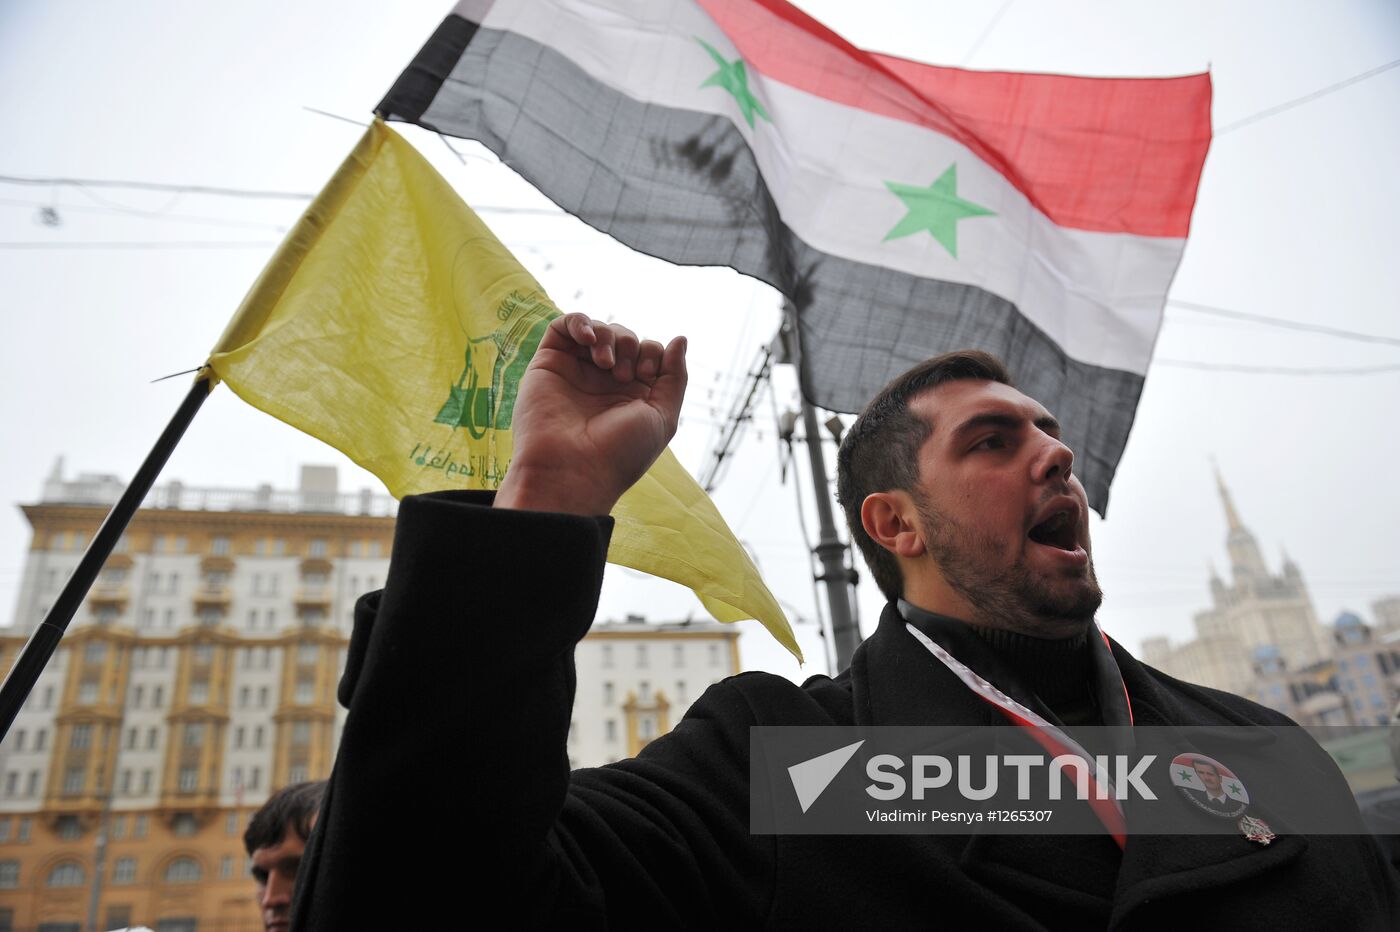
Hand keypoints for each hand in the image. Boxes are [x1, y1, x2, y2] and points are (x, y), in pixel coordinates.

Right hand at [495, 313, 687, 514]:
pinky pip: (563, 326)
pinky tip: (589, 339)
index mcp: (631, 395)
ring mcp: (575, 372)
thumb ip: (675, 377)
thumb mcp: (663, 417)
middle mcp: (603, 382)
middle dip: (631, 345)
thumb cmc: (619, 452)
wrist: (572, 470)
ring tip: (605, 363)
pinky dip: (580, 322)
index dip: (653, 353)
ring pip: (598, 329)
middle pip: (625, 338)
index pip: (649, 352)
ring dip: (609, 336)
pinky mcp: (548, 364)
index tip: (646, 374)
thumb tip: (680, 338)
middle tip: (622, 375)